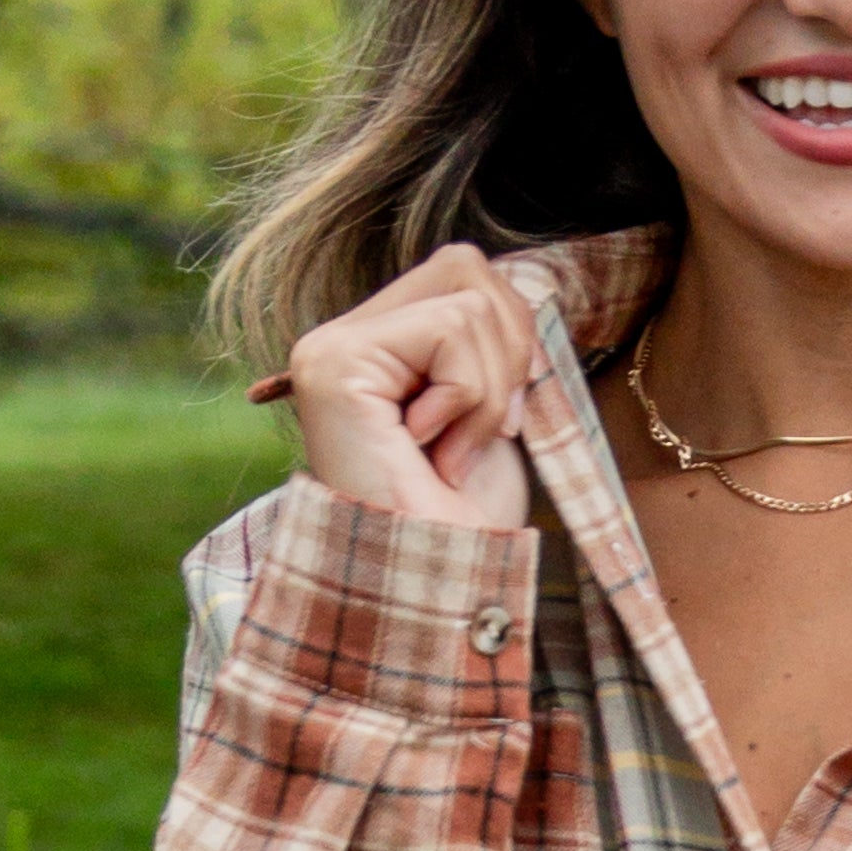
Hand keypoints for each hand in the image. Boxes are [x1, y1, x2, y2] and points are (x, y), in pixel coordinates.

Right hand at [251, 244, 535, 529]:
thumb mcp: (491, 411)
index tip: (503, 421)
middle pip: (465, 265)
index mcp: (377, 347)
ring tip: (453, 452)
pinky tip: (434, 449)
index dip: (511, 335)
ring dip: (489, 388)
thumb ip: (491, 342)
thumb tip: (521, 286)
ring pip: (466, 299)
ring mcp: (330, 347)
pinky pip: (450, 329)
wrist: (438, 584)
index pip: (464, 272)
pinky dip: (468, 397)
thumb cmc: (465, 518)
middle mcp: (343, 338)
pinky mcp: (334, 361)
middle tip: (490, 431)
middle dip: (510, 348)